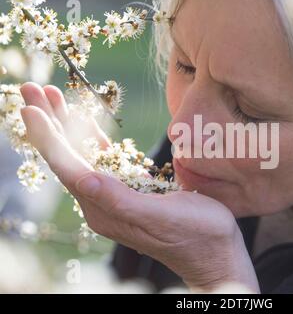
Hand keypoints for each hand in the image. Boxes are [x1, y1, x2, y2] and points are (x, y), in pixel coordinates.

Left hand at [19, 82, 259, 292]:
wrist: (215, 251)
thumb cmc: (196, 235)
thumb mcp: (160, 217)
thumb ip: (121, 200)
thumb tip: (85, 180)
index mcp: (105, 209)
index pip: (67, 168)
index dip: (48, 137)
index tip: (30, 108)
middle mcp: (103, 203)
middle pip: (67, 157)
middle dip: (49, 123)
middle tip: (31, 89)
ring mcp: (115, 195)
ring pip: (82, 155)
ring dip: (66, 125)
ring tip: (51, 96)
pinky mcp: (131, 189)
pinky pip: (103, 159)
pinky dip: (91, 137)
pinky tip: (84, 121)